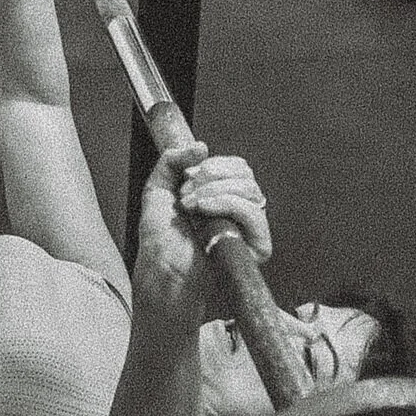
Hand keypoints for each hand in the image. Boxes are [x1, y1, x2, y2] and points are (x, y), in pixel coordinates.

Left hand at [133, 144, 271, 319]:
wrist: (160, 269)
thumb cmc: (160, 238)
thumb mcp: (159, 187)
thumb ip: (173, 159)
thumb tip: (201, 146)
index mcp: (222, 195)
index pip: (237, 167)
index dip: (214, 165)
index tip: (188, 175)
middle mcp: (239, 209)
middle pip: (246, 175)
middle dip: (212, 177)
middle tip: (187, 192)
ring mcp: (248, 227)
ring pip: (250, 190)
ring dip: (215, 191)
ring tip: (191, 205)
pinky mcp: (255, 245)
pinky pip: (254, 213)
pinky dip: (228, 204)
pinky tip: (205, 210)